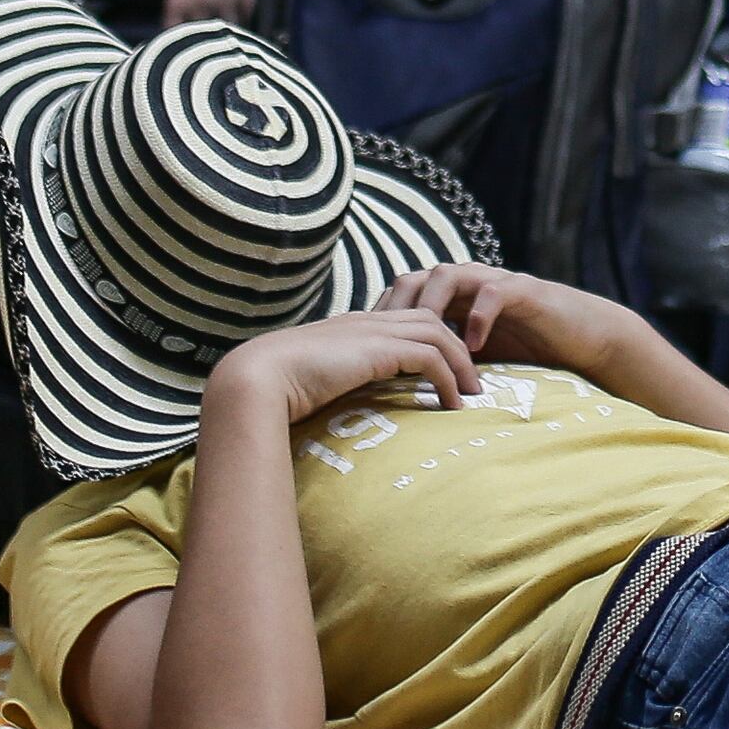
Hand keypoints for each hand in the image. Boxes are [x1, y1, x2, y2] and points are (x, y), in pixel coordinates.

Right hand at [211, 304, 480, 426]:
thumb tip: (334, 410)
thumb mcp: (310, 382)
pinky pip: (430, 357)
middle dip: (458, 346)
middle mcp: (365, 321)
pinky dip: (448, 378)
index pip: (405, 318)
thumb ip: (330, 384)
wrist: (256, 379)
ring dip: (461, 363)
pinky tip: (452, 403)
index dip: (431, 340)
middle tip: (473, 380)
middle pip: (430, 318)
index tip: (446, 370)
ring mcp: (372, 331)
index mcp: (351, 325)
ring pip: (438, 332)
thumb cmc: (272, 388)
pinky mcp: (378, 349)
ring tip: (472, 394)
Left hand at [383, 259, 647, 374]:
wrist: (583, 339)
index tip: (366, 347)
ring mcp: (495, 282)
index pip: (404, 292)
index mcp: (454, 297)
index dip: (382, 315)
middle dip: (397, 307)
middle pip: (417, 277)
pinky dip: (478, 317)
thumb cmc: (530, 349)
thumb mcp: (478, 357)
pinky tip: (472, 346)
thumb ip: (446, 360)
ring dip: (431, 307)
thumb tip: (401, 390)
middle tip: (384, 343)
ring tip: (423, 340)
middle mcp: (470, 282)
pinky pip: (493, 293)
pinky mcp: (524, 291)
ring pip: (449, 276)